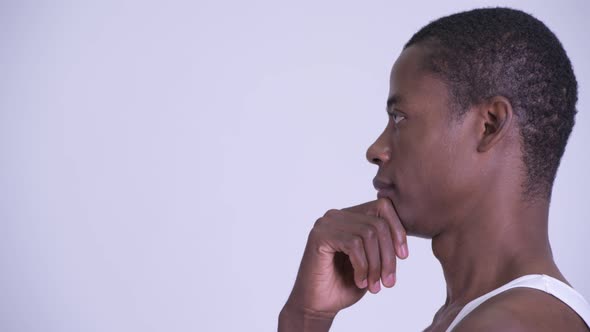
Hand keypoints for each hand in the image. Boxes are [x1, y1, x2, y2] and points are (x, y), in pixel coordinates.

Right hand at [280, 197, 407, 327]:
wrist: (317, 305)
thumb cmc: (344, 284)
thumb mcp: (372, 262)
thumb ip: (384, 243)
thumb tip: (405, 232)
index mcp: (350, 216)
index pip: (383, 207)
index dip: (398, 230)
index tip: (403, 257)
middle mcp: (337, 215)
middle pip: (378, 223)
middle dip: (388, 255)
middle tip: (389, 281)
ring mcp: (327, 223)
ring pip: (368, 234)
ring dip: (376, 265)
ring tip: (374, 286)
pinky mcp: (320, 235)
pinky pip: (353, 244)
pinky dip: (362, 266)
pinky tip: (360, 282)